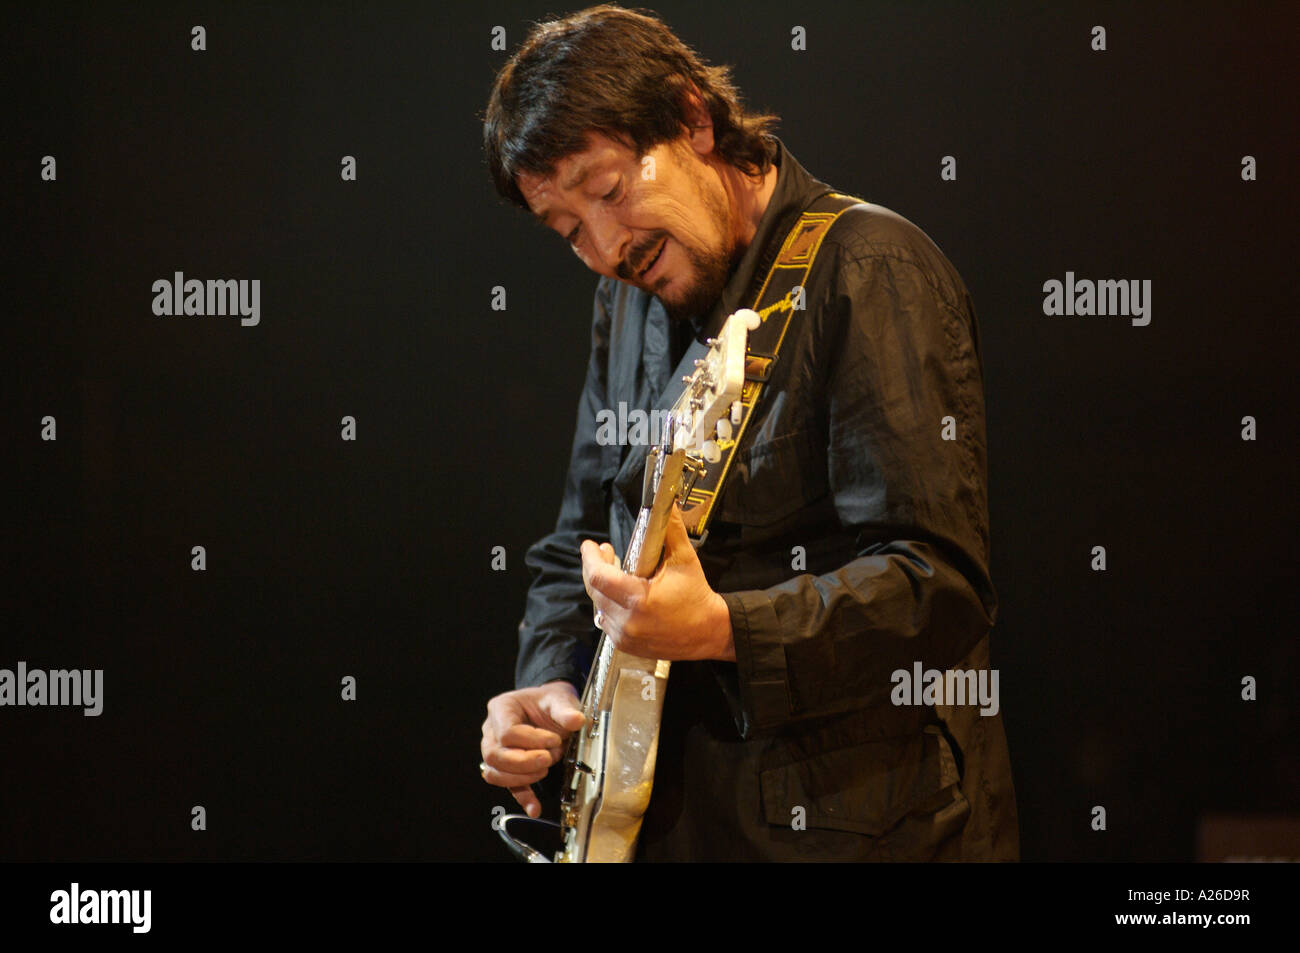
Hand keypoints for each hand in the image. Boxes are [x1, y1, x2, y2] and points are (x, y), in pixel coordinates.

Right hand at [481, 681, 584, 817]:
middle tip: (548, 759)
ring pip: (494, 772)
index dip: (531, 740)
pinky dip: (522, 797)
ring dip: (521, 778)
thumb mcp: (558, 699)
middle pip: (493, 755)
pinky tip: (534, 808)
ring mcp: (495, 750)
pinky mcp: (506, 768)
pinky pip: (507, 786)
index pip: (506, 732)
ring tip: (545, 771)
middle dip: (523, 762)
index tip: (554, 740)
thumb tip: (577, 721)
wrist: (549, 709)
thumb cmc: (549, 702)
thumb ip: (565, 710)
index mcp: (501, 708)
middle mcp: (491, 730)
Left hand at [580, 503, 735, 661]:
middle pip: (594, 589)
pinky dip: (609, 604)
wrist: (709, 632)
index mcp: (639, 600)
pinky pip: (606, 620)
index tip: (590, 545)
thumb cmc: (697, 596)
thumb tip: (666, 505)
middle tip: (604, 551)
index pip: (598, 577)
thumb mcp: (685, 559)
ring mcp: (625, 636)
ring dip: (602, 586)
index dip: (589, 558)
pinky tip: (620, 594)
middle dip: (594, 567)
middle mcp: (628, 621)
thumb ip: (671, 530)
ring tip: (614, 571)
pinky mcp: (626, 645)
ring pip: (598, 605)